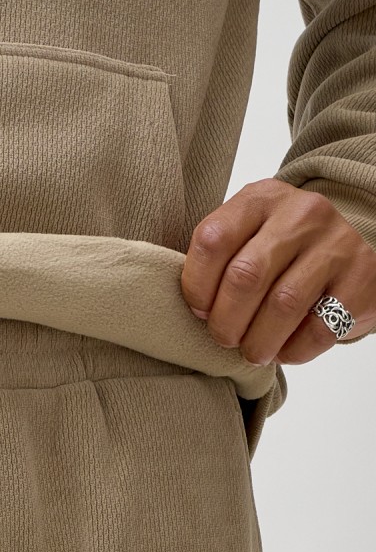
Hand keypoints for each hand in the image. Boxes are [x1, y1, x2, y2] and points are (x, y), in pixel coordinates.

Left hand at [180, 178, 375, 363]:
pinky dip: (293, 350)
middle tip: (224, 338)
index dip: (196, 285)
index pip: (212, 240)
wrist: (354, 252)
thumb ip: (221, 258)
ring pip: (281, 305)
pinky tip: (284, 350)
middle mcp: (301, 214)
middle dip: (226, 321)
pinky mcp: (361, 279)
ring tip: (252, 352)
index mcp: (261, 198)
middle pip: (244, 276)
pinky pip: (317, 328)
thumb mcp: (251, 234)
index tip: (200, 310)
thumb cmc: (286, 251)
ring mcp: (336, 244)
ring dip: (258, 341)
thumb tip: (193, 309)